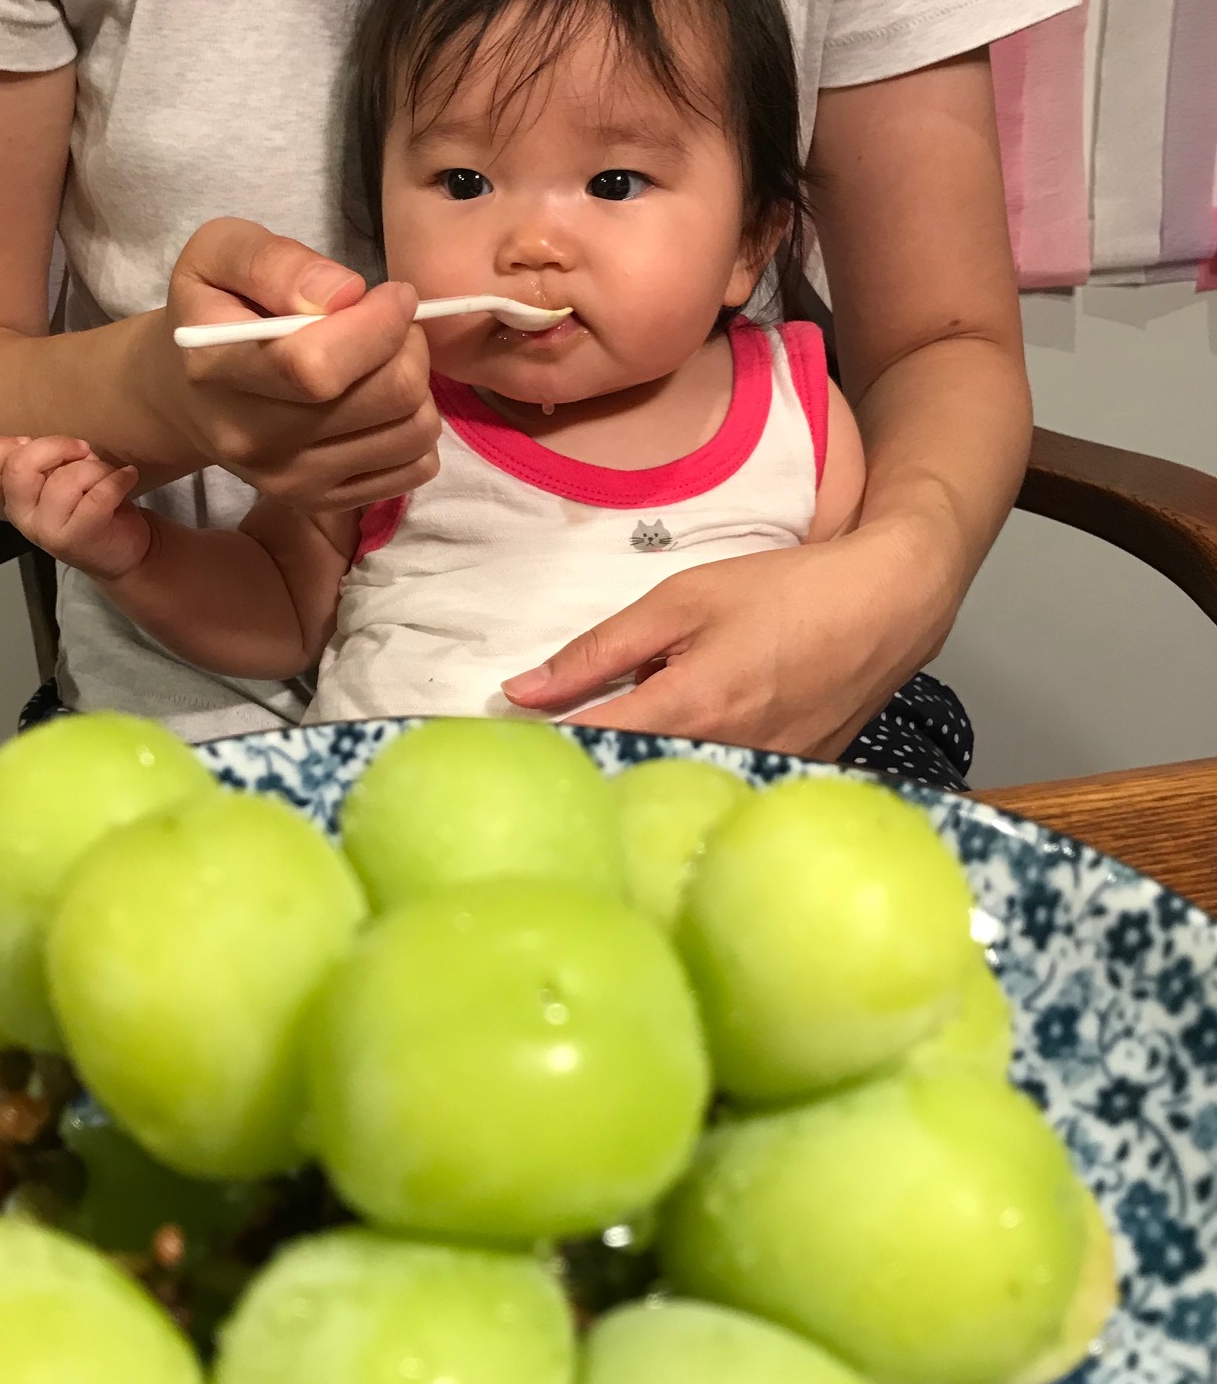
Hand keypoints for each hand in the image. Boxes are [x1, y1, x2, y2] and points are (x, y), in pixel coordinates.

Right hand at [0, 437, 152, 581]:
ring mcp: (47, 531)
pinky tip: (128, 478)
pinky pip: (98, 497)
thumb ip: (49, 463)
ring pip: (65, 480)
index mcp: (13, 497)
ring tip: (110, 474)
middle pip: (20, 467)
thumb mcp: (62, 481)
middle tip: (82, 450)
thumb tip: (58, 446)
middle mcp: (22, 515)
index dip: (5, 446)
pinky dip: (118, 480)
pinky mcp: (77, 539)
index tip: (33, 442)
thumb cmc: (91, 508)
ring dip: (96, 468)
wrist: (125, 553)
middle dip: (56, 446)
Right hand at [141, 218, 439, 511]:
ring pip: (413, 432)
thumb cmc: (211, 310)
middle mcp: (254, 440)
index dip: (378, 324)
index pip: (318, 366)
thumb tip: (346, 293)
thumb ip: (275, 262)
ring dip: (419, 384)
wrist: (189, 395)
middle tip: (390, 322)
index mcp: (219, 371)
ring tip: (384, 360)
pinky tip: (382, 401)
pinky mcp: (324, 503)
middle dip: (409, 344)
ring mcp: (292, 481)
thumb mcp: (218, 254)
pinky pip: (415, 468)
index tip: (392, 294)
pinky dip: (415, 426)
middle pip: (388, 396)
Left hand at [501, 527, 947, 757]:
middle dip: (583, 762)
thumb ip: (595, 650)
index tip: (496, 742)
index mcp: (683, 710)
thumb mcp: (680, 601)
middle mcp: (716, 759)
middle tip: (548, 744)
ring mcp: (752, 779)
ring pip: (668, 791)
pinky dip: (686, 772)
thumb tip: (520, 690)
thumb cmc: (785, 592)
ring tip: (625, 740)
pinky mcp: (780, 784)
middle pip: (623, 780)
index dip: (533, 747)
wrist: (888, 607)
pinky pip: (713, 788)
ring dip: (637, 769)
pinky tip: (685, 746)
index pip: (583, 749)